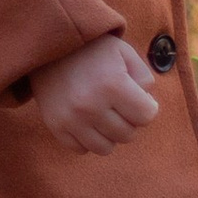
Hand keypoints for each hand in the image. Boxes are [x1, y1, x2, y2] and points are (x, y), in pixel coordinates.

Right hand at [31, 34, 160, 152]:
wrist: (50, 47)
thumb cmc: (94, 50)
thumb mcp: (125, 53)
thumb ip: (144, 79)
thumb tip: (147, 105)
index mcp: (113, 85)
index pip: (146, 117)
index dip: (148, 108)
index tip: (139, 98)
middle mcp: (91, 105)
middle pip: (128, 135)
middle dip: (129, 121)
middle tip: (120, 106)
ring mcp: (71, 119)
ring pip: (106, 148)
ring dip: (110, 134)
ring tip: (105, 116)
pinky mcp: (55, 126)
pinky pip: (81, 149)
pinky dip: (88, 139)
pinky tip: (87, 122)